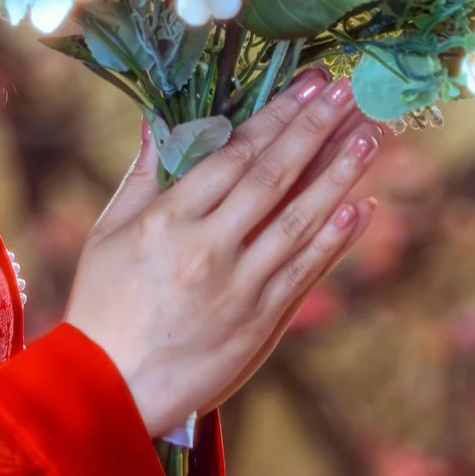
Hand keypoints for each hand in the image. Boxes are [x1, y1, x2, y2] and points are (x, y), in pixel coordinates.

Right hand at [63, 70, 379, 437]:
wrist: (112, 391)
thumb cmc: (103, 308)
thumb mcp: (108, 235)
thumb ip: (140, 178)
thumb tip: (154, 123)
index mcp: (168, 221)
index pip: (234, 155)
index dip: (275, 115)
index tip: (307, 84)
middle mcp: (209, 249)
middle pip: (274, 177)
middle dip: (315, 129)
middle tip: (349, 92)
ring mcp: (241, 287)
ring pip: (300, 220)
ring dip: (340, 175)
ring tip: (371, 135)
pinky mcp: (262, 323)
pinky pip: (306, 271)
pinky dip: (337, 239)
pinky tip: (362, 207)